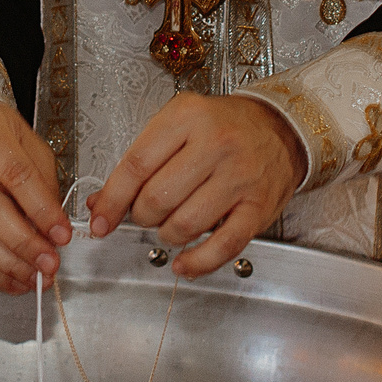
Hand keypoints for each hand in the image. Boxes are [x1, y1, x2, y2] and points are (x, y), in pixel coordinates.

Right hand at [0, 96, 68, 292]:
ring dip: (7, 264)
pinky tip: (9, 279)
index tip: (62, 234)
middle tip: (50, 263)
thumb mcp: (25, 139)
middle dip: (24, 244)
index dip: (41, 210)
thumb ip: (41, 181)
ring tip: (34, 277)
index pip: (14, 175)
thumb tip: (51, 229)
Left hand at [88, 95, 307, 277]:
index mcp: (187, 118)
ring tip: (170, 224)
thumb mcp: (176, 125)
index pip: (137, 166)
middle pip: (157, 199)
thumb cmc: (224, 127)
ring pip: (184, 225)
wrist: (280, 129)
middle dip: (141, 216)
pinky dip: (197, 262)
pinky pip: (222, 246)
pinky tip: (183, 263)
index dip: (112, 200)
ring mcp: (239, 177)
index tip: (101, 220)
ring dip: (166, 235)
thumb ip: (140, 162)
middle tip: (145, 213)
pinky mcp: (257, 208)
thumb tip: (102, 203)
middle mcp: (215, 144)